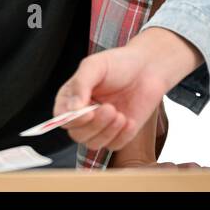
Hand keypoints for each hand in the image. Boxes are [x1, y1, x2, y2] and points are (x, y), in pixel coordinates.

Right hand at [54, 29, 199, 151]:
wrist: (147, 67)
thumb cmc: (119, 63)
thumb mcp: (95, 66)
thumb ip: (81, 84)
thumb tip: (72, 109)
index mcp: (72, 97)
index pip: (61, 117)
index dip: (72, 119)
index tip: (88, 112)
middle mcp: (83, 114)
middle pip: (77, 134)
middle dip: (94, 125)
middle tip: (110, 108)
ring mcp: (100, 126)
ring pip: (94, 143)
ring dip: (107, 132)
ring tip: (120, 114)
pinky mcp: (118, 134)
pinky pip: (114, 145)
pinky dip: (122, 136)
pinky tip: (130, 120)